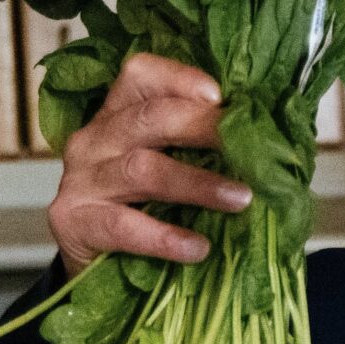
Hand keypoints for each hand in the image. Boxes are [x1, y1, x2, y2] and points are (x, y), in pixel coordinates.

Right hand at [49, 54, 251, 275]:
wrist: (85, 267)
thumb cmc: (140, 211)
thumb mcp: (167, 170)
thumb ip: (200, 152)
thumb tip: (269, 149)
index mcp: (117, 116)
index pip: (140, 76)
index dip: (179, 79)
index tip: (220, 97)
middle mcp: (95, 140)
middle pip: (148, 118)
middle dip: (202, 127)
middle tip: (248, 148)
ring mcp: (81, 180)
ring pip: (142, 170)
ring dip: (197, 183)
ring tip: (241, 199)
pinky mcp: (74, 222)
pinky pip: (123, 226)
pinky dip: (165, 237)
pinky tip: (197, 248)